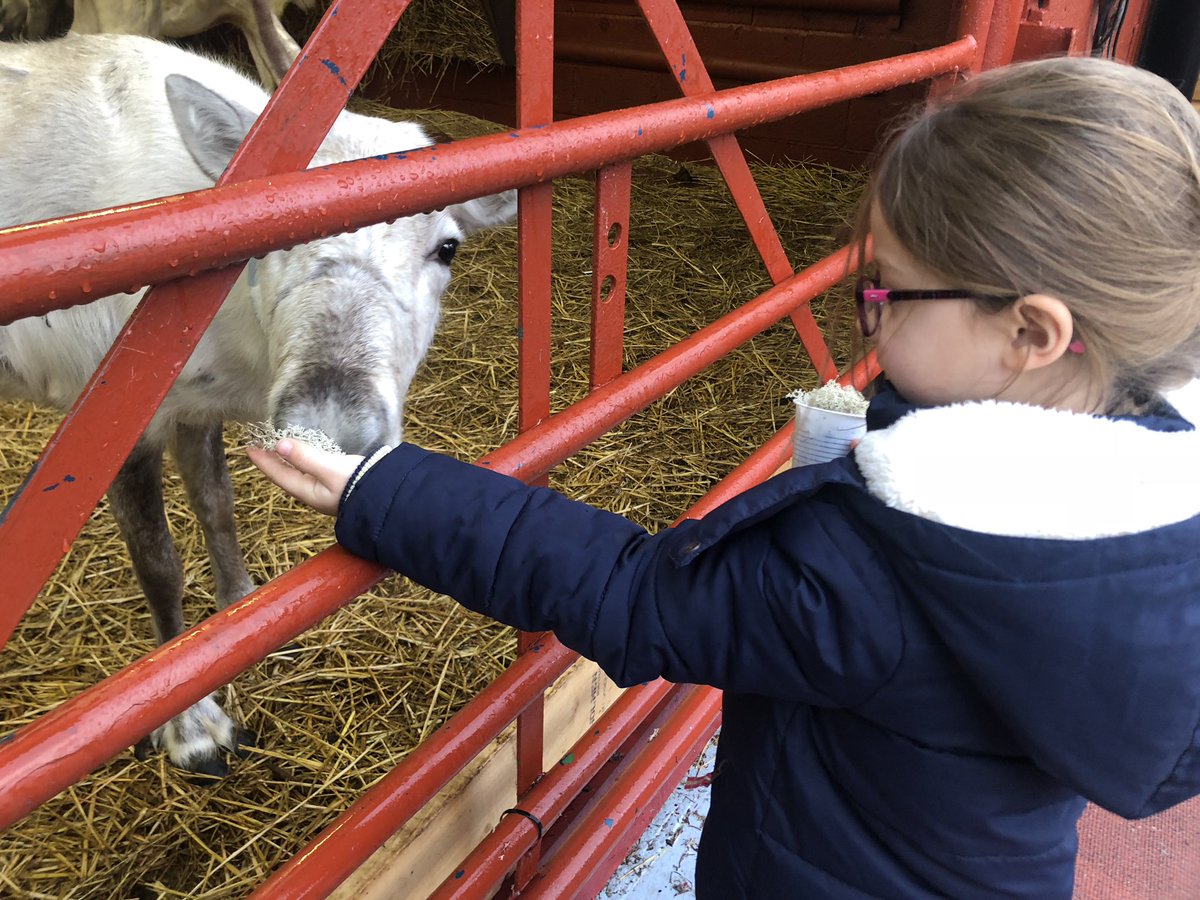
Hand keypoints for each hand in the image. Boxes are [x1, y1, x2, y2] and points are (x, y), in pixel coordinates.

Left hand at [247, 439, 362, 516]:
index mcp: (307, 491)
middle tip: (260, 446)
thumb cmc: (359, 483)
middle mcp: (313, 494)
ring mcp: (326, 492)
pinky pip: (311, 473)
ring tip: (278, 450)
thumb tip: (278, 444)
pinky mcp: (338, 485)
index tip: (249, 446)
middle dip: (271, 462)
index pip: (278, 474)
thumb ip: (304, 456)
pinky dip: (302, 463)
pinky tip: (305, 458)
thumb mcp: (329, 468)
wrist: (387, 497)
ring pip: (298, 475)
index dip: (262, 460)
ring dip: (286, 462)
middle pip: (285, 476)